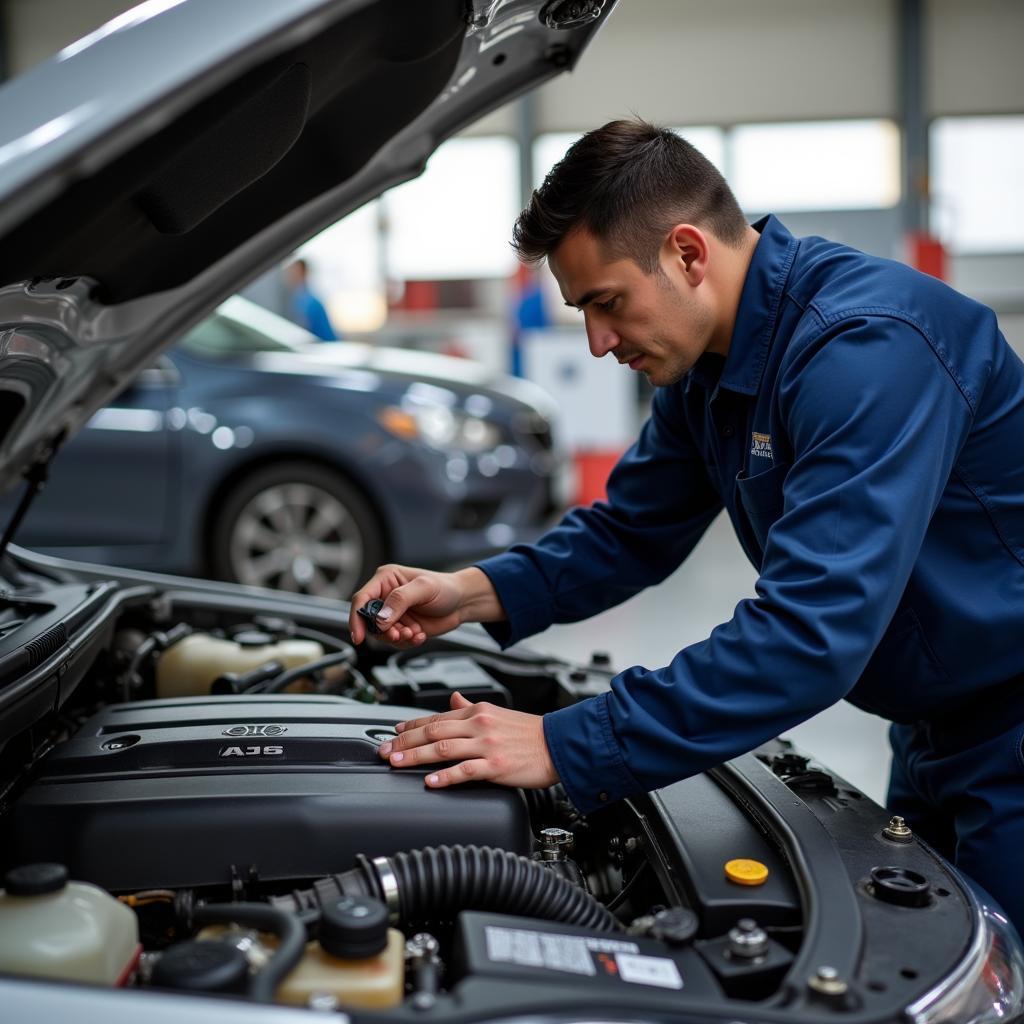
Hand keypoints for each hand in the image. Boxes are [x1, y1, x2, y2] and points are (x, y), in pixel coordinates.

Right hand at [348, 564, 503, 646]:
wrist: (462, 602)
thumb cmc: (445, 588)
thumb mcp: (424, 588)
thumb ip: (400, 600)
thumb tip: (381, 618)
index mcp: (385, 580)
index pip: (362, 599)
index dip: (357, 618)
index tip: (359, 636)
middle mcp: (386, 597)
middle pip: (369, 620)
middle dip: (384, 631)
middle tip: (400, 633)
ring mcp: (393, 614)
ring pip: (381, 634)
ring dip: (397, 637)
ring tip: (414, 632)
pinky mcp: (402, 628)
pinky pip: (395, 641)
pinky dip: (407, 642)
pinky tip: (420, 634)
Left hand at [377, 692, 558, 789]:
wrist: (559, 744)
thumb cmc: (529, 732)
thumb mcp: (497, 712)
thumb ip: (470, 707)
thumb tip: (452, 700)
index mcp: (478, 711)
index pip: (436, 717)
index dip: (411, 726)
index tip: (393, 734)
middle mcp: (479, 725)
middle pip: (432, 732)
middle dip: (404, 742)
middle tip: (384, 751)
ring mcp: (486, 745)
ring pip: (442, 749)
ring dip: (415, 756)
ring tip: (396, 763)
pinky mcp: (496, 766)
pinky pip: (464, 770)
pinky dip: (444, 776)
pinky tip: (429, 781)